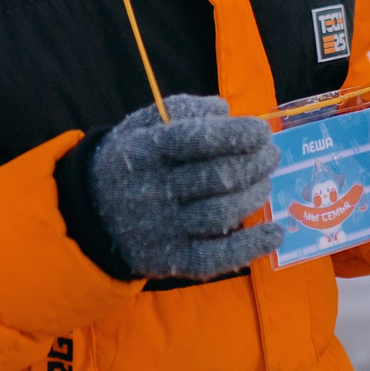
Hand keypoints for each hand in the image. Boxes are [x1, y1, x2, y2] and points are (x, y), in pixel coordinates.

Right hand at [90, 95, 283, 282]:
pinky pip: (216, 257)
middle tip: (271, 156)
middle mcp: (153, 190)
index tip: (262, 131)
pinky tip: (275, 232)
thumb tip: (227, 112)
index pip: (196, 140)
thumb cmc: (133, 159)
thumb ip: (185, 111)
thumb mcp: (145, 124)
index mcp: (146, 150)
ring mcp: (162, 228)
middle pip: (218, 177)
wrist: (94, 211)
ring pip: (222, 213)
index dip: (237, 134)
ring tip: (264, 182)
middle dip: (255, 163)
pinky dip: (251, 246)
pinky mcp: (172, 259)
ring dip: (255, 195)